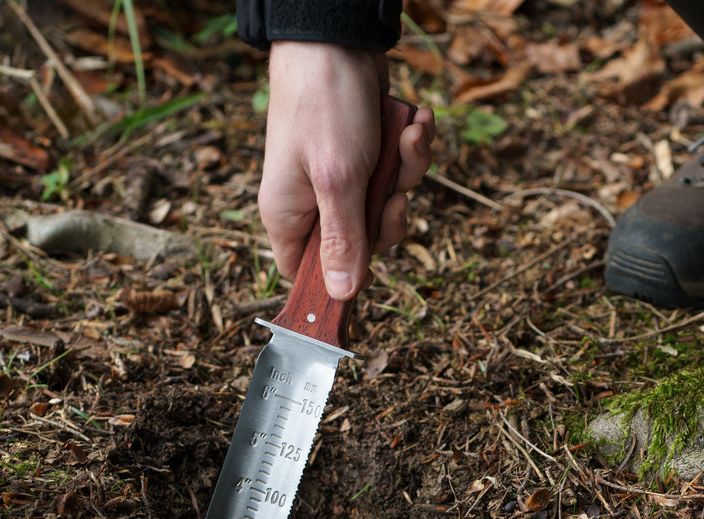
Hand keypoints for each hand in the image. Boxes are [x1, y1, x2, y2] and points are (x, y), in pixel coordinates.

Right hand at [262, 42, 435, 299]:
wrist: (337, 38)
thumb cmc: (325, 105)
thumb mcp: (337, 180)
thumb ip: (343, 239)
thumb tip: (342, 295)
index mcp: (288, 216)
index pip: (308, 273)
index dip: (340, 277)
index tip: (370, 267)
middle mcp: (311, 202)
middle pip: (362, 243)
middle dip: (390, 214)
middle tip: (396, 190)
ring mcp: (340, 177)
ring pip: (386, 203)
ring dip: (407, 170)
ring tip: (408, 134)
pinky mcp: (366, 154)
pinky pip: (397, 170)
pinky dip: (410, 147)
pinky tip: (414, 121)